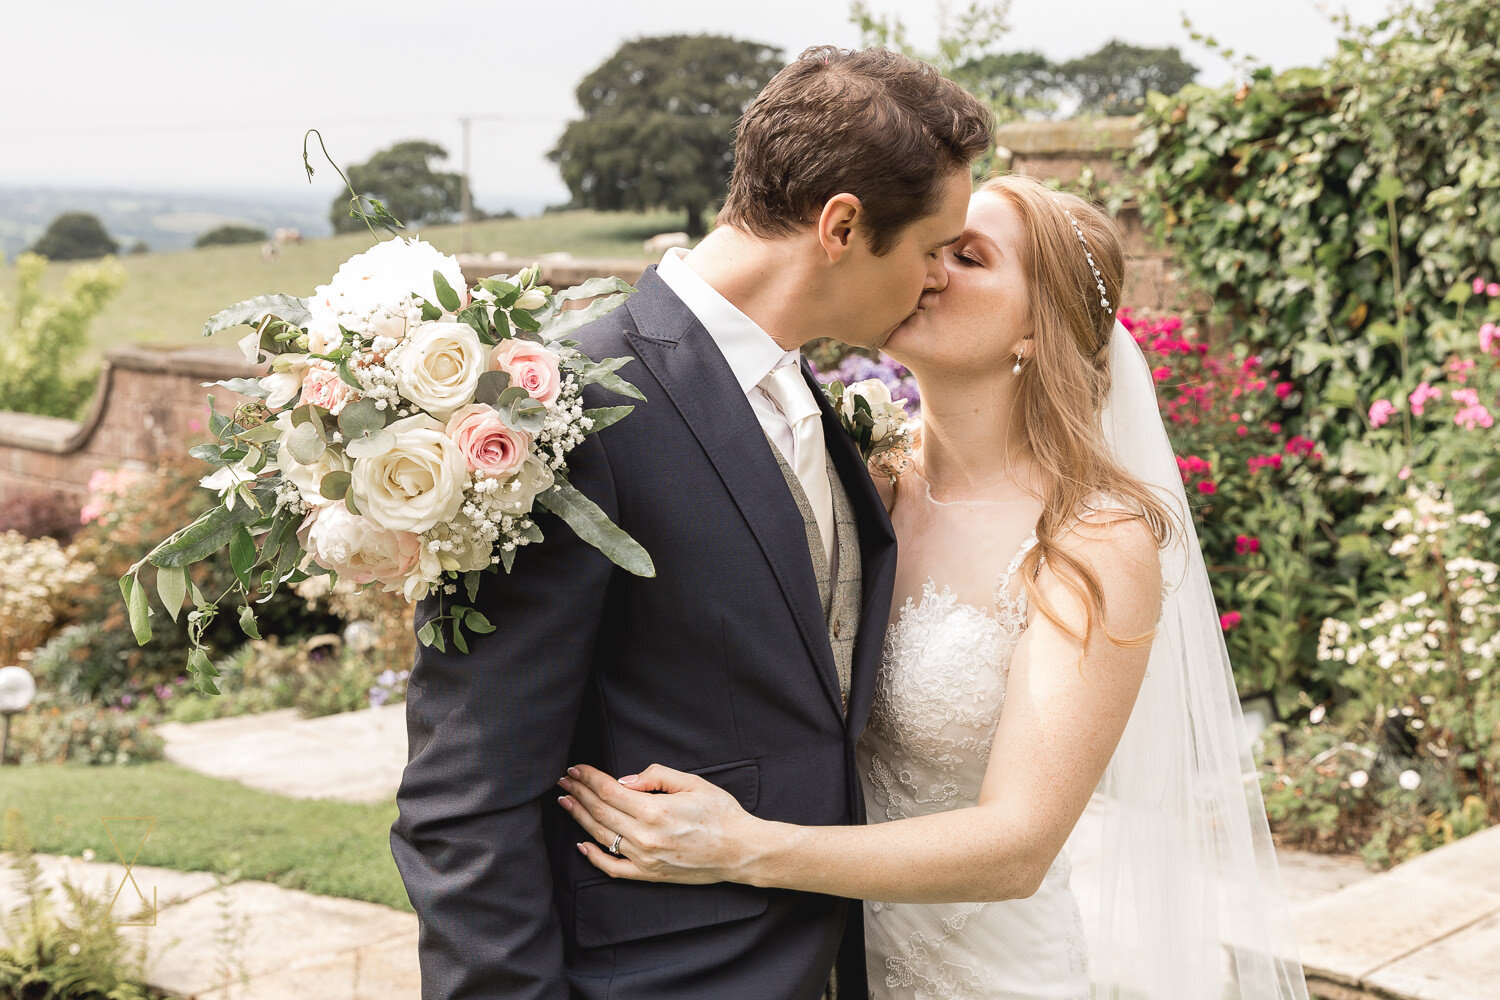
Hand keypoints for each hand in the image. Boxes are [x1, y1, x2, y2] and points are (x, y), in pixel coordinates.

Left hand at [557, 763, 763, 884]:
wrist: (740, 851)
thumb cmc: (721, 814)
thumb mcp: (693, 783)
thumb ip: (656, 776)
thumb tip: (624, 780)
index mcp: (655, 811)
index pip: (609, 790)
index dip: (588, 777)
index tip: (575, 767)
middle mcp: (644, 837)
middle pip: (599, 811)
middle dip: (578, 792)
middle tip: (563, 780)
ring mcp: (644, 859)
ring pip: (601, 836)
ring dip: (579, 817)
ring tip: (566, 801)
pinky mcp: (649, 874)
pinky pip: (613, 868)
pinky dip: (593, 857)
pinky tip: (582, 843)